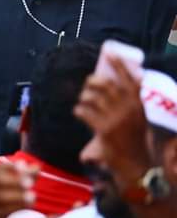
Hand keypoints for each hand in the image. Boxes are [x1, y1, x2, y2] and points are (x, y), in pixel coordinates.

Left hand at [75, 57, 152, 181]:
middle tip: (89, 83)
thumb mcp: (138, 118)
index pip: (130, 79)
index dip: (120, 65)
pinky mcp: (104, 129)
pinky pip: (84, 112)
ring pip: (92, 98)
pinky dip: (79, 110)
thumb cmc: (135, 140)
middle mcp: (128, 109)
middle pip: (106, 85)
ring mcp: (116, 118)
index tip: (110, 53)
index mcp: (139, 104)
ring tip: (83, 101)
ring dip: (84, 97)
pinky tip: (79, 112)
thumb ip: (129, 103)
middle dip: (93, 81)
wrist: (136, 164)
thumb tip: (111, 85)